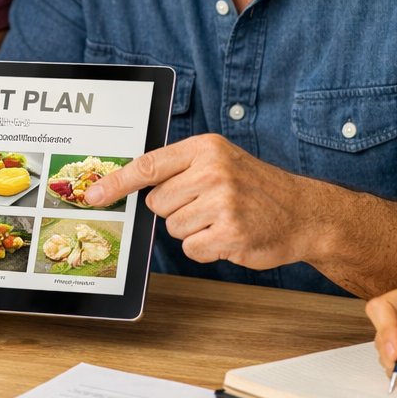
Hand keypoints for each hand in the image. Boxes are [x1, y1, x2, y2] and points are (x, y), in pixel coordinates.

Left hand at [81, 135, 311, 268]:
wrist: (304, 213)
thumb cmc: (255, 189)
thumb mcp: (219, 163)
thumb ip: (179, 170)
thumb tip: (128, 187)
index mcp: (205, 148)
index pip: (148, 165)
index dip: (116, 183)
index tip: (93, 196)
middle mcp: (212, 171)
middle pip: (157, 202)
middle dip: (176, 210)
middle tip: (209, 205)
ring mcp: (222, 202)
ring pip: (172, 227)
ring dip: (193, 230)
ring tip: (223, 219)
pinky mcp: (230, 232)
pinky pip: (191, 248)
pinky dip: (206, 248)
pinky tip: (229, 235)